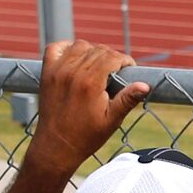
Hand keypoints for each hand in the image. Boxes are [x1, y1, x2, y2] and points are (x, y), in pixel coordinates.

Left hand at [31, 40, 147, 176]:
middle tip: (116, 73)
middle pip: (99, 50)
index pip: (112, 57)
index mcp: (90, 83)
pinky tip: (76, 58)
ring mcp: (57, 71)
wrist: (55, 147)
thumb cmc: (86, 137)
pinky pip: (56, 48)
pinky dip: (67, 48)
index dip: (125, 61)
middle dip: (112, 57)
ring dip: (92, 51)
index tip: (130, 70)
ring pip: (80, 45)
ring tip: (98, 67)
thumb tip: (145, 85)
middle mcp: (73, 72)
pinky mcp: (47, 73)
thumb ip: (127, 100)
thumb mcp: (112, 121)